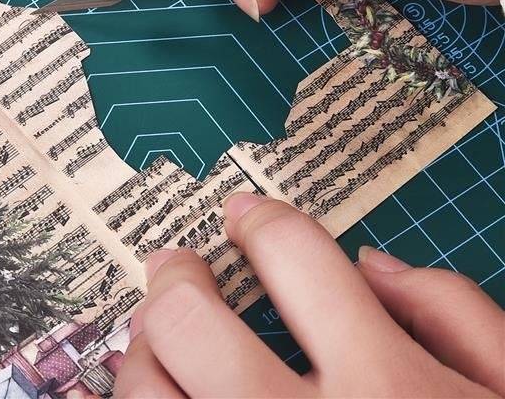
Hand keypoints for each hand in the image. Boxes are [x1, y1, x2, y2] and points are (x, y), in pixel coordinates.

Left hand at [114, 193, 504, 397]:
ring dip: (145, 350)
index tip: (243, 215)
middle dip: (177, 277)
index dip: (260, 219)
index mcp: (386, 383)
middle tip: (178, 267)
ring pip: (147, 391)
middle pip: (188, 319)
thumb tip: (370, 264)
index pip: (292, 255)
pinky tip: (141, 398)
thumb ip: (455, 315)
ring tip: (162, 338)